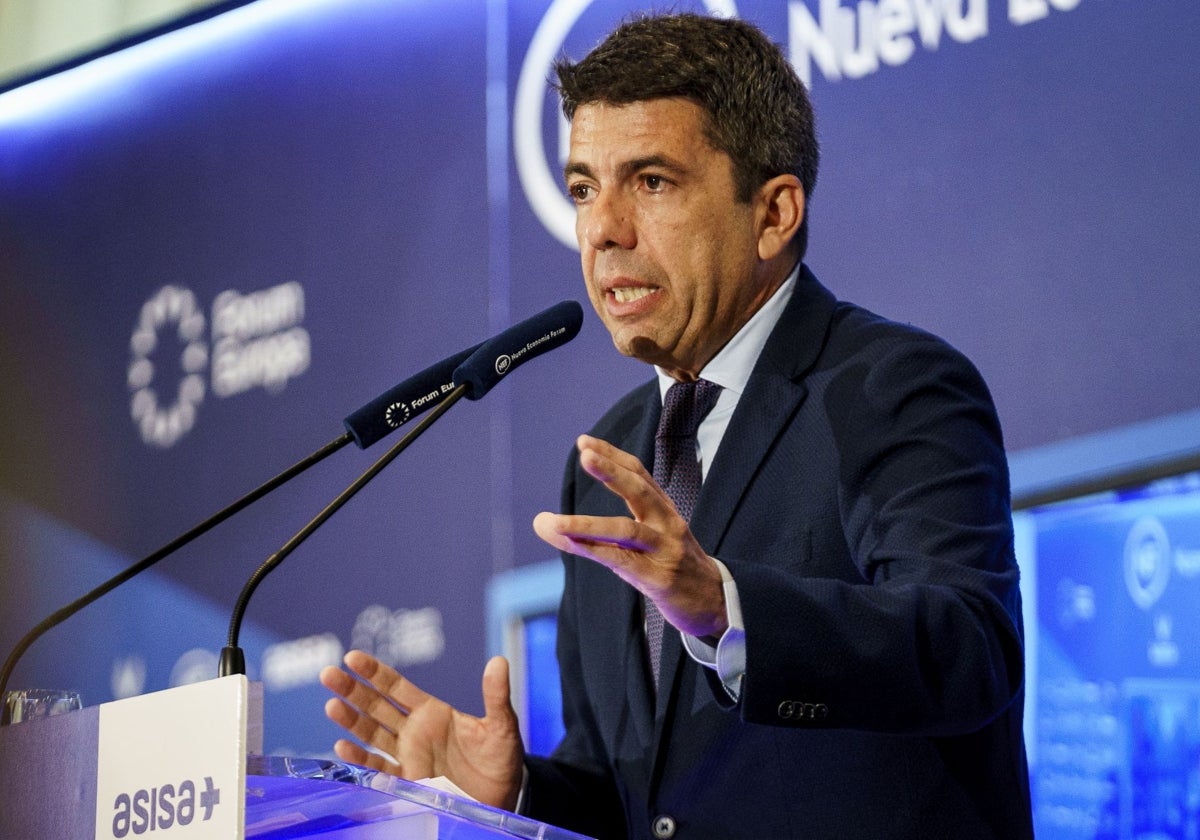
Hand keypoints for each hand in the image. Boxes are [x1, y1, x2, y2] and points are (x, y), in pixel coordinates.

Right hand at [319, 650, 524, 810]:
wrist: (503, 796)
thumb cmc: (501, 757)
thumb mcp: (502, 725)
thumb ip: (496, 695)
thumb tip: (499, 661)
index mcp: (432, 712)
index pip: (396, 687)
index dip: (374, 672)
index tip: (352, 657)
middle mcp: (414, 732)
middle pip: (375, 707)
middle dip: (352, 691)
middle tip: (328, 674)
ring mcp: (408, 757)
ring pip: (371, 735)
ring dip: (350, 721)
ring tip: (331, 705)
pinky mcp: (408, 782)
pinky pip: (379, 770)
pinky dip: (360, 760)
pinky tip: (343, 748)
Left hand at [533, 434, 727, 636]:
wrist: (716, 604)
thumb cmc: (675, 569)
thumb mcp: (652, 542)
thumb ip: (612, 532)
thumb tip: (559, 527)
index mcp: (665, 512)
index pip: (640, 475)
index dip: (613, 456)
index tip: (584, 442)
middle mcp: (668, 525)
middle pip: (640, 491)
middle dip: (611, 471)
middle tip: (585, 455)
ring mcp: (665, 551)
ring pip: (625, 530)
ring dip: (584, 524)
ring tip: (547, 521)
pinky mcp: (660, 579)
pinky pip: (621, 561)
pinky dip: (593, 551)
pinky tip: (568, 544)